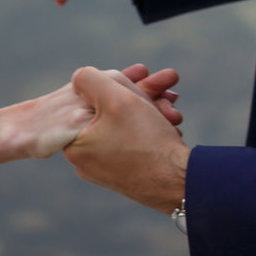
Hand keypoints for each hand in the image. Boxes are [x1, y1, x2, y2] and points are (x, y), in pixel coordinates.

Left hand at [4, 64, 182, 160]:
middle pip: (110, 108)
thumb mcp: (115, 99)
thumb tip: (79, 79)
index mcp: (74, 144)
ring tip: (174, 107)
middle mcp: (86, 158)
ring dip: (152, 107)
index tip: (142, 71)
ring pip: (127, 120)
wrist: (180, 183)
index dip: (113, 79)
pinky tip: (171, 121)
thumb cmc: (147, 141)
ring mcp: (105, 166)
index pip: (86, 98)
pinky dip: (152, 124)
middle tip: (168, 81)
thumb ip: (89, 79)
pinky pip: (134, 137)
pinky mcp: (125, 170)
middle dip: (142, 93)